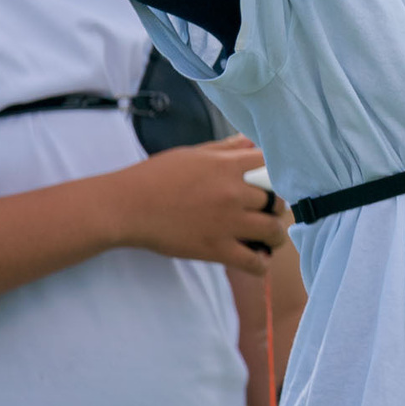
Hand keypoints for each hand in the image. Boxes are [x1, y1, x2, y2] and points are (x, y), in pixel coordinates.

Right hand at [110, 137, 288, 279]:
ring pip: (273, 231)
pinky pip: (254, 262)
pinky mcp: (216, 249)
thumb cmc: (156, 177)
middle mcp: (233, 193)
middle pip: (278, 201)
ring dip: (275, 236)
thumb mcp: (193, 154)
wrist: (127, 207)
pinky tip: (257, 260)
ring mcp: (227, 223)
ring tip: (268, 238)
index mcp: (228, 166)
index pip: (273, 167)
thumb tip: (250, 141)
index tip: (273, 185)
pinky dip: (261, 264)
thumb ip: (225, 149)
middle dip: (277, 208)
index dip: (277, 176)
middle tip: (269, 214)